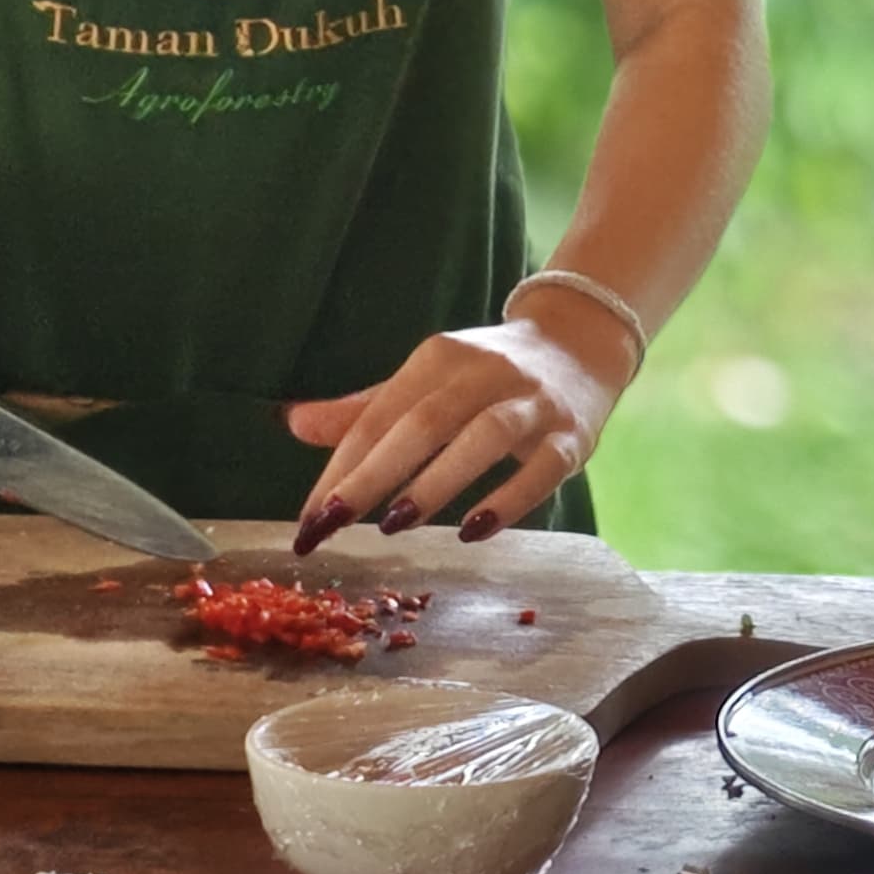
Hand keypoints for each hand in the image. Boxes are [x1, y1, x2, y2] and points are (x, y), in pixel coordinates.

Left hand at [285, 295, 638, 549]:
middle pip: (425, 421)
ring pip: (484, 436)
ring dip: (437, 480)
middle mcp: (485, 372)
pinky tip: (474, 531)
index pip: (380, 415)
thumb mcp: (425, 382)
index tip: (308, 522)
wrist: (581, 343)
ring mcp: (532, 402)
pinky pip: (543, 468)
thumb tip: (292, 424)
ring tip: (395, 523)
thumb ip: (364, 410)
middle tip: (332, 524)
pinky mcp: (571, 434)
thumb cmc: (486, 375)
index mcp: (439, 358)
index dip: (339, 467)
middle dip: (374, 475)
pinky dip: (509, 499)